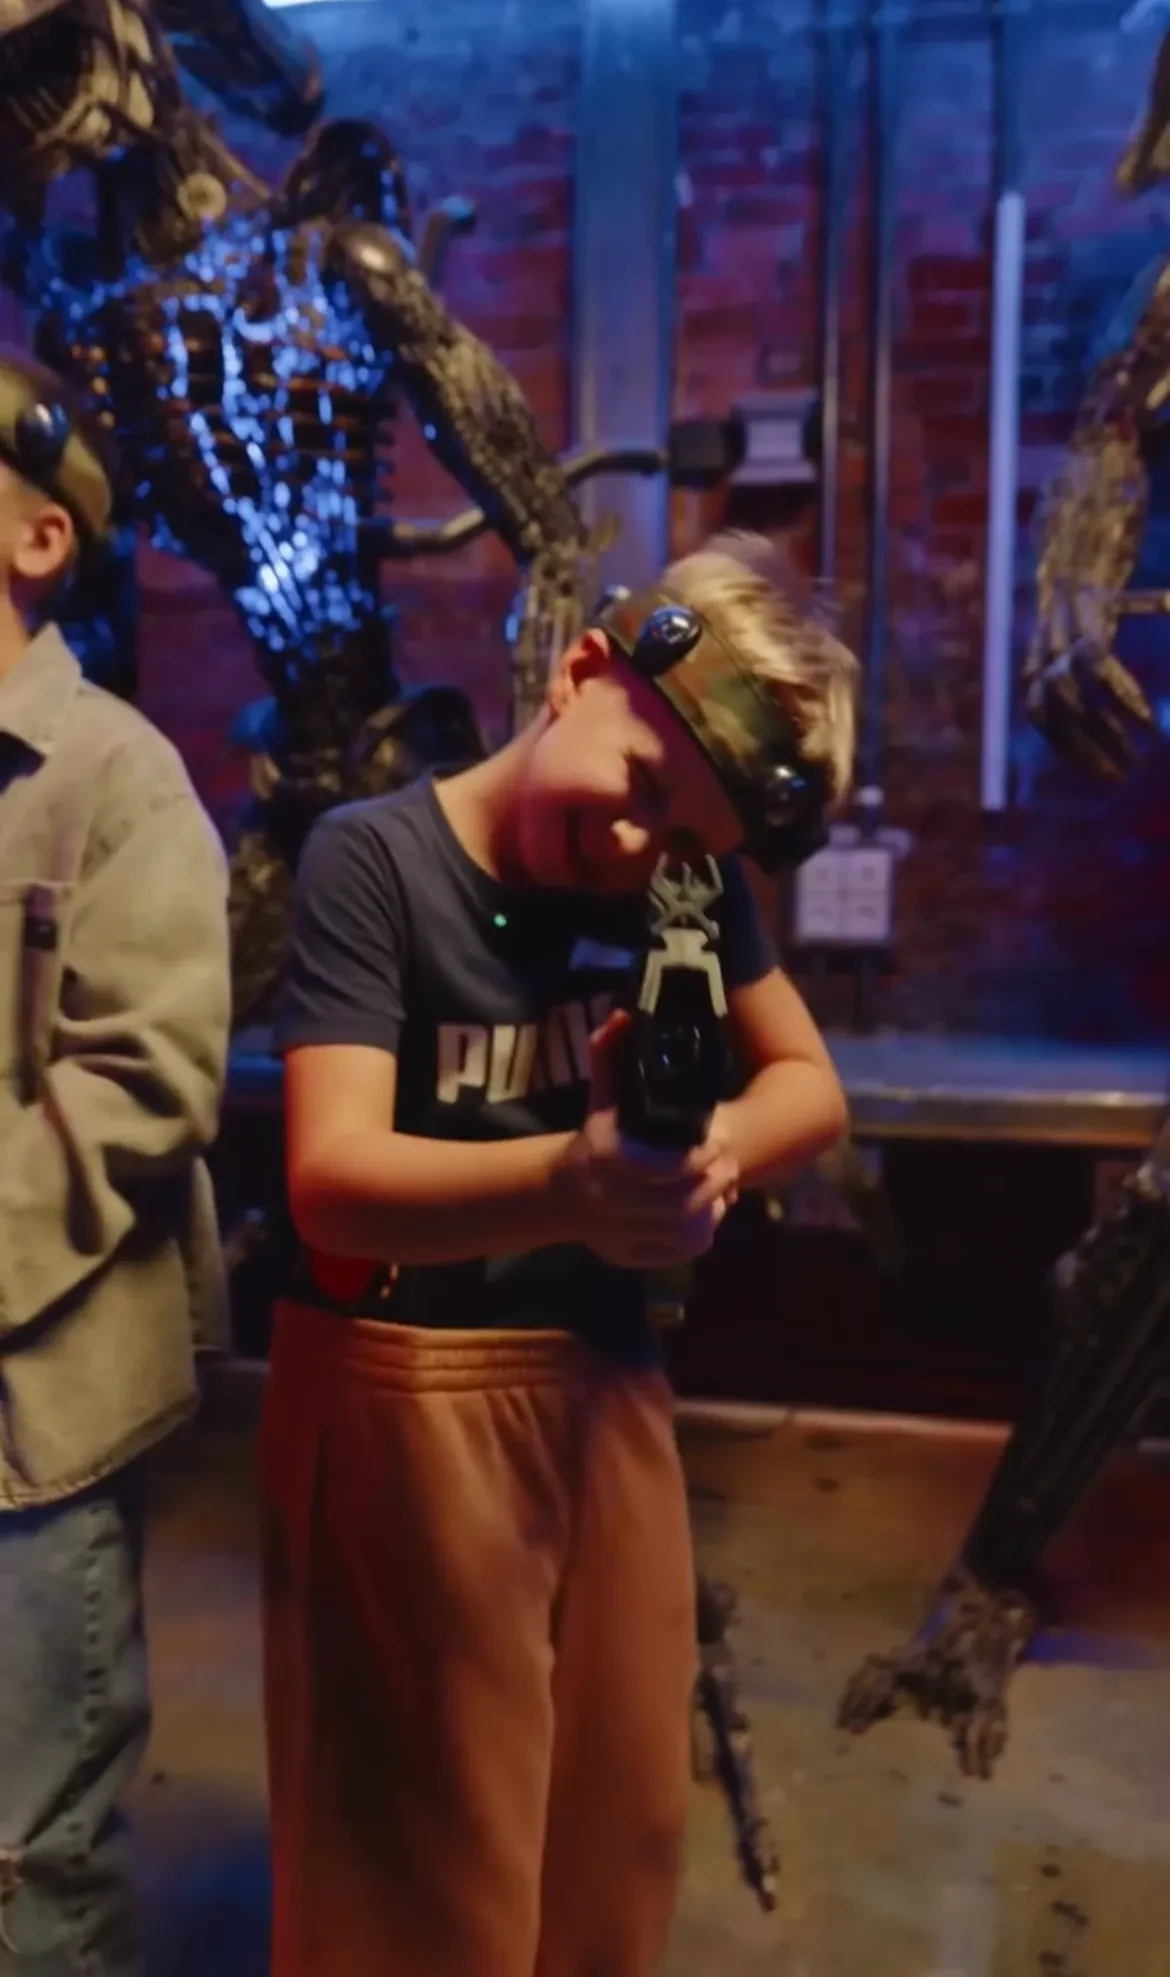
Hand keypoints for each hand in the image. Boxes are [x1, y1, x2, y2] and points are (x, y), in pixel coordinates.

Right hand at [557, 1011, 739, 1270]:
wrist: (564, 1195)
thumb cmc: (596, 1138)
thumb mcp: (602, 1096)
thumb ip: (613, 1056)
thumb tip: (626, 1015)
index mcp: (605, 1158)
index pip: (666, 1166)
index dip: (699, 1158)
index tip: (716, 1142)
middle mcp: (610, 1201)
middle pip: (682, 1202)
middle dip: (713, 1182)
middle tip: (728, 1165)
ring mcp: (622, 1233)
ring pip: (687, 1229)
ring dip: (711, 1208)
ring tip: (720, 1188)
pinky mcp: (634, 1257)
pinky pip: (683, 1249)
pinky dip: (702, 1232)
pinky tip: (705, 1211)